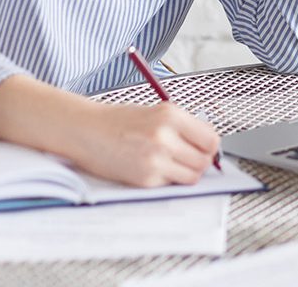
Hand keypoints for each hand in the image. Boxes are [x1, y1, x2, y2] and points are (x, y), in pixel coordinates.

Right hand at [64, 101, 220, 187]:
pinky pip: (170, 184)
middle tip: (186, 159)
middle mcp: (165, 136)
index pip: (211, 139)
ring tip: (169, 164)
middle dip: (199, 162)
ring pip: (192, 176)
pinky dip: (165, 179)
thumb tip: (208, 144)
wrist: (86, 131)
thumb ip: (183, 126)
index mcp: (171, 115)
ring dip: (185, 173)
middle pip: (204, 160)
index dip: (209, 147)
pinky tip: (150, 168)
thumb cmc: (118, 122)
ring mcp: (156, 159)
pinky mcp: (145, 179)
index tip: (204, 149)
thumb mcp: (155, 113)